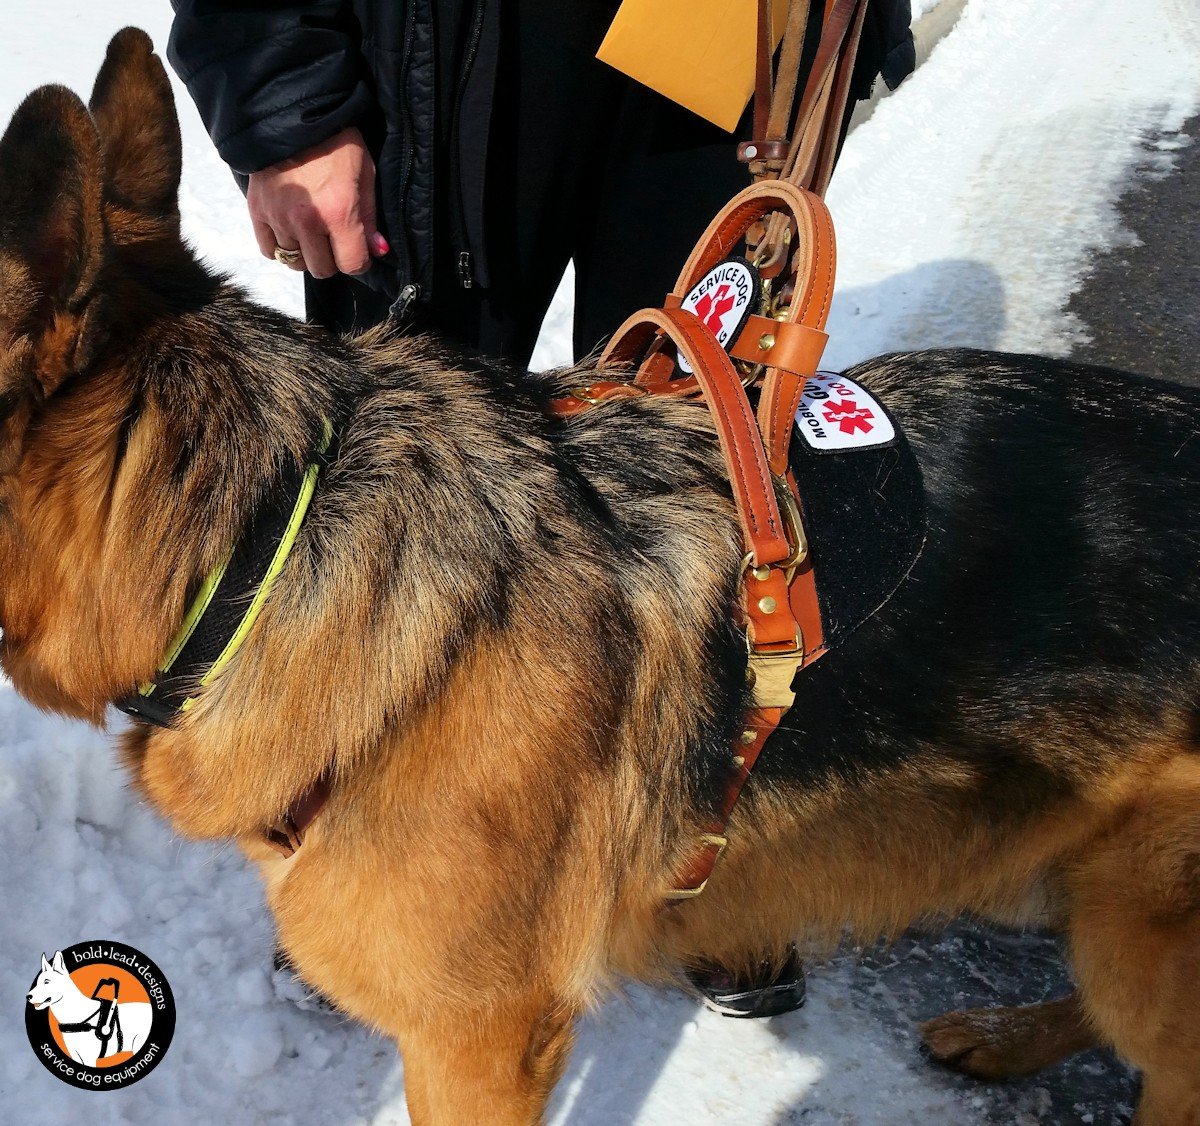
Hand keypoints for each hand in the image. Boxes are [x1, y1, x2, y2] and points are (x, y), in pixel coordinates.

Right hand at [247, 127, 388, 278]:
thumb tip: (377, 251)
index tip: (358, 249)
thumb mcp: (365, 174)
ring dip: (306, 253)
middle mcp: (307, 221)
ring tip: (310, 232)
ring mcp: (278, 218)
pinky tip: (289, 232)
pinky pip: (268, 250)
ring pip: (294, 262)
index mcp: (338, 212)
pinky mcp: (257, 211)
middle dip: (332, 259)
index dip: (358, 260)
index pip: (352, 265)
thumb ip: (369, 217)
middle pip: (321, 269)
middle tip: (333, 239)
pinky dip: (280, 247)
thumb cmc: (336, 142)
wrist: (291, 114)